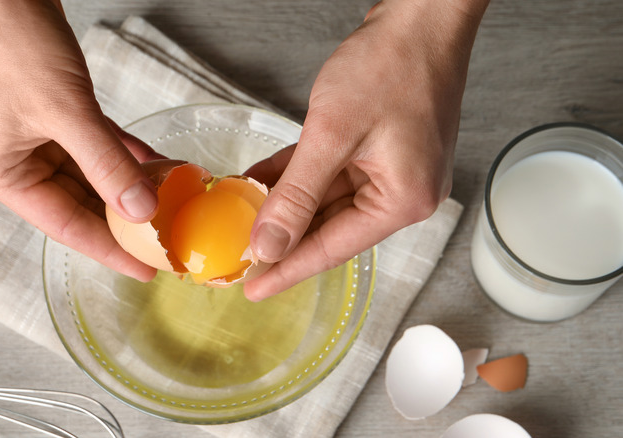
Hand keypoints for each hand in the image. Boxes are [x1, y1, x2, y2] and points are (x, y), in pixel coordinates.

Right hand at [0, 0, 162, 280]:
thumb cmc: (10, 42)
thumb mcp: (64, 110)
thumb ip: (106, 163)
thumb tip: (141, 210)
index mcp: (2, 173)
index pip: (65, 226)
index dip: (110, 249)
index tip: (147, 269)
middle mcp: (15, 162)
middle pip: (80, 203)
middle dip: (126, 218)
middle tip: (169, 238)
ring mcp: (34, 138)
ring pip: (92, 175)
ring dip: (130, 185)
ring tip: (174, 202)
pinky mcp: (53, 114)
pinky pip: (96, 146)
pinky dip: (124, 155)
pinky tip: (157, 165)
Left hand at [243, 0, 488, 300]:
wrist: (420, 17)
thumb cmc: (392, 66)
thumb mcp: (332, 135)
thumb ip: (296, 195)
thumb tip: (269, 244)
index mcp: (402, 201)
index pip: (333, 248)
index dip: (288, 269)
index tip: (253, 288)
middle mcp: (402, 193)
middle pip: (330, 228)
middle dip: (282, 237)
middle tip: (239, 256)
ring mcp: (390, 171)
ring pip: (325, 200)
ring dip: (285, 205)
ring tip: (242, 218)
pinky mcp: (379, 150)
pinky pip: (330, 174)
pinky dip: (297, 178)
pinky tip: (262, 183)